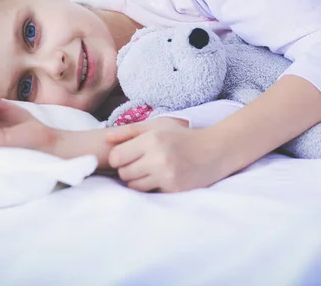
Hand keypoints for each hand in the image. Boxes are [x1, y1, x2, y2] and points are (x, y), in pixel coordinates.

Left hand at [106, 118, 225, 192]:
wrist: (214, 151)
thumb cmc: (182, 137)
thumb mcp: (158, 126)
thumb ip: (130, 131)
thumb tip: (106, 138)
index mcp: (152, 140)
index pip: (116, 158)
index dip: (119, 158)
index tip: (127, 156)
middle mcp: (158, 158)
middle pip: (123, 174)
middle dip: (128, 170)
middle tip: (140, 164)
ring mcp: (167, 176)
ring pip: (134, 186)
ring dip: (138, 181)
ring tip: (150, 171)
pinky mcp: (175, 190)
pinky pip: (150, 193)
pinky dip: (152, 187)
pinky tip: (162, 178)